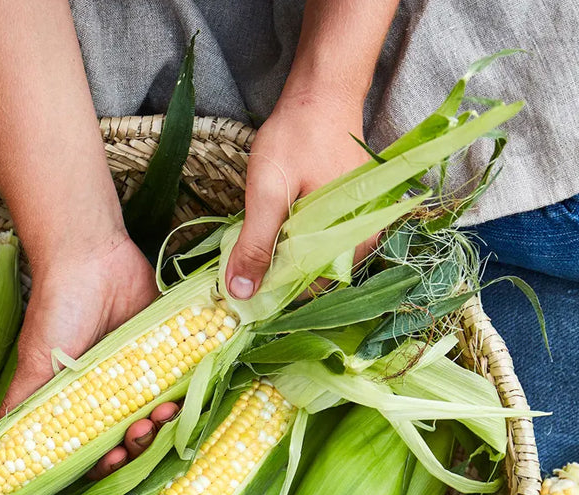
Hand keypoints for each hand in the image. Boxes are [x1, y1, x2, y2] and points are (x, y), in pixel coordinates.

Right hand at [2, 231, 179, 478]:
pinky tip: (182, 397)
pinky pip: (182, 382)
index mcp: (80, 400)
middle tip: (139, 431)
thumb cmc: (58, 310)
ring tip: (163, 412)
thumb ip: (25, 403)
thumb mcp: (35, 361)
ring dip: (163, 423)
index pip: (95, 447)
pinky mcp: (167, 350)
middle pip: (131, 435)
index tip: (114, 459)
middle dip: (138, 443)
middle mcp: (111, 391)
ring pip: (158, 414)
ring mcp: (140, 372)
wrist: (92, 257)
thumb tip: (0, 445)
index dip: (105, 462)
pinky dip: (184, 395)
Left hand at [225, 94, 373, 300]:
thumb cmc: (299, 137)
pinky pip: (315, 241)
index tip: (241, 288)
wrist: (322, 92)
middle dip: (274, 275)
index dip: (272, 292)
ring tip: (251, 247)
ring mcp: (357, 226)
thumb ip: (255, 245)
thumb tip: (240, 293)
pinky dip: (289, 241)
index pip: (309, 288)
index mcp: (354, 241)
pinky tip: (270, 230)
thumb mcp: (268, 193)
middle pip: (310, 276)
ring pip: (310, 259)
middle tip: (239, 267)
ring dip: (280, 258)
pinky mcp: (346, 214)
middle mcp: (363, 239)